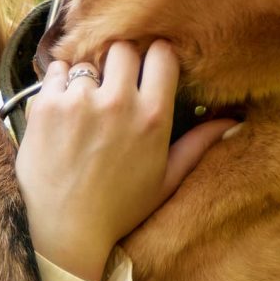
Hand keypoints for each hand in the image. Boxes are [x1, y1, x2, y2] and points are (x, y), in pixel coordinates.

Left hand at [14, 40, 237, 280]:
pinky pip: (55, 71)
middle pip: (122, 48)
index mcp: (152, 117)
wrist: (65, 232)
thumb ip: (197, 145)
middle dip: (119, 61)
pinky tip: (62, 110)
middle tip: (112, 83)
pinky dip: (58, 84)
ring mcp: (79, 101)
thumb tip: (232, 122)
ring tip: (84, 105)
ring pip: (87, 60)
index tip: (147, 68)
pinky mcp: (46, 105)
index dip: (154, 56)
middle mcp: (118, 102)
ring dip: (87, 76)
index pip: (161, 54)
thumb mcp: (166, 181)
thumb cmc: (118, 210)